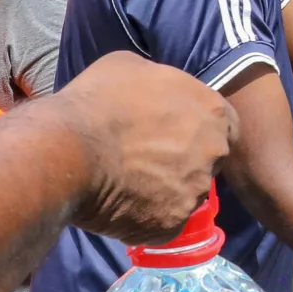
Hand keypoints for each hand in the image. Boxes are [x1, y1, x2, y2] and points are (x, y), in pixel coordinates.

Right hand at [51, 52, 236, 243]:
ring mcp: (195, 191)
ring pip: (186, 194)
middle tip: (147, 160)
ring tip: (128, 185)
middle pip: (207, 161)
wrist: (69, 149)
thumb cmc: (99, 99)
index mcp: (212, 111)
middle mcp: (213, 152)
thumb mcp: (133, 67)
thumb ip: (160, 83)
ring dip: (165, 191)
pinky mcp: (172, 224)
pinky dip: (147, 218)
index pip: (223, 125)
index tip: (174, 135)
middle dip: (184, 161)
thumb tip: (156, 95)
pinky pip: (164, 223)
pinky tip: (120, 206)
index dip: (198, 130)